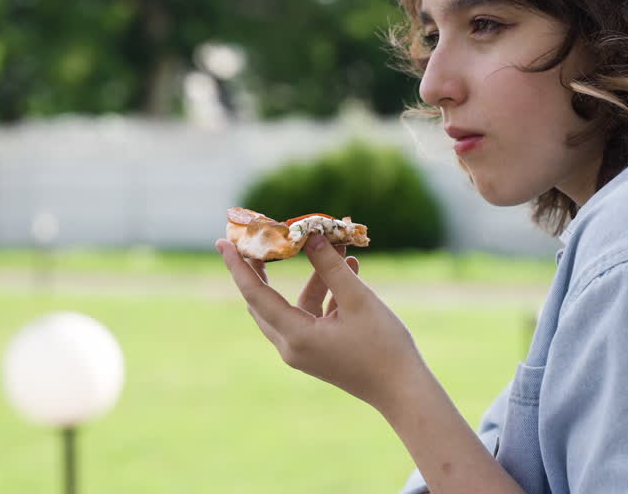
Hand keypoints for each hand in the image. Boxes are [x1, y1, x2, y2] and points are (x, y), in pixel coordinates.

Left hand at [217, 232, 427, 410]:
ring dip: (311, 277)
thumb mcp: (358, 299)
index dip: (238, 266)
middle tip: (257, 239)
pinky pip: (311, 315)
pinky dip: (324, 293)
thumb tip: (308, 236)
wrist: (404, 391)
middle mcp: (291, 347)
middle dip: (263, 268)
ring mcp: (304, 351)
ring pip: (293, 305)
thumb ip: (330, 266)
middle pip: (264, 300)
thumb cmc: (383, 347)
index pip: (255, 295)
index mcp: (295, 337)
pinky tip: (349, 269)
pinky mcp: (318, 351)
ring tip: (332, 246)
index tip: (223, 241)